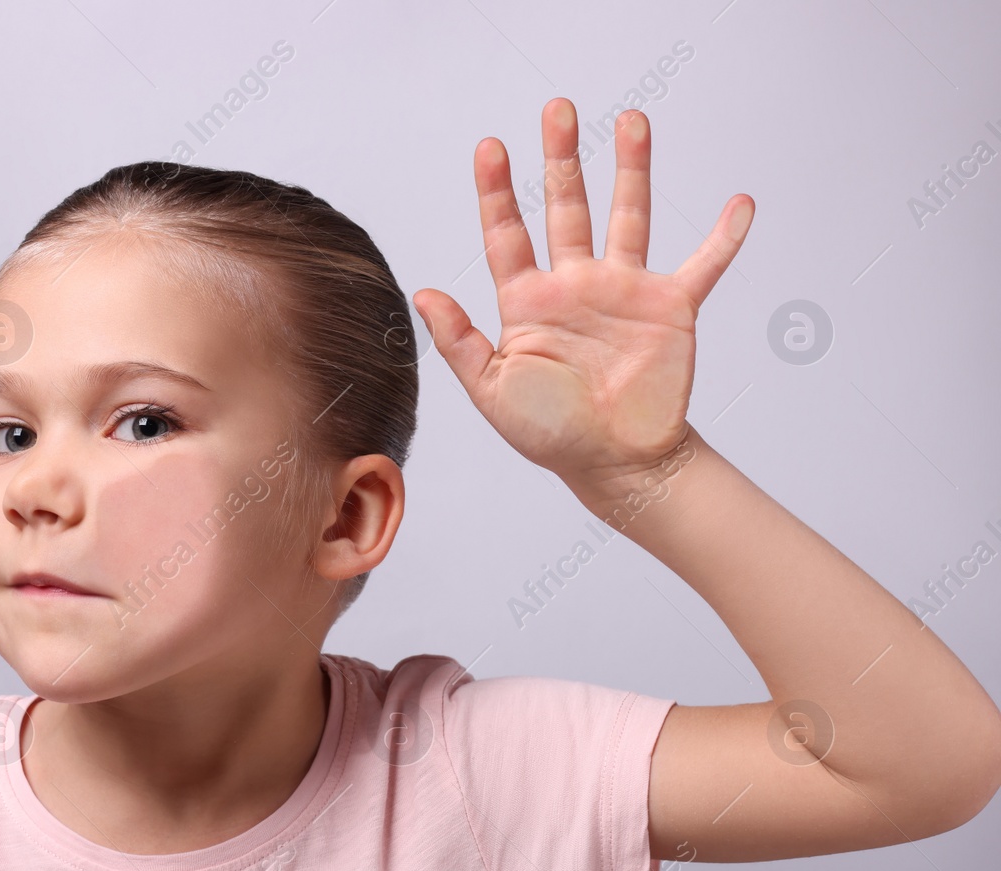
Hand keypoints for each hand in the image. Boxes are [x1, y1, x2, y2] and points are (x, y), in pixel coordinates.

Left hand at [413, 98, 752, 493]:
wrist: (616, 465)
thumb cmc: (551, 434)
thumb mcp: (492, 392)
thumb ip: (460, 342)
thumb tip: (424, 293)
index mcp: (528, 302)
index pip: (507, 234)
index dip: (497, 191)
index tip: (489, 147)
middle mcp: (575, 285)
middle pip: (567, 206)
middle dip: (561, 158)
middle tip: (557, 109)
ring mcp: (624, 292)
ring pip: (629, 216)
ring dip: (631, 169)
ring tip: (632, 121)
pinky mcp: (670, 308)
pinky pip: (703, 265)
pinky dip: (724, 237)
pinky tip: (741, 204)